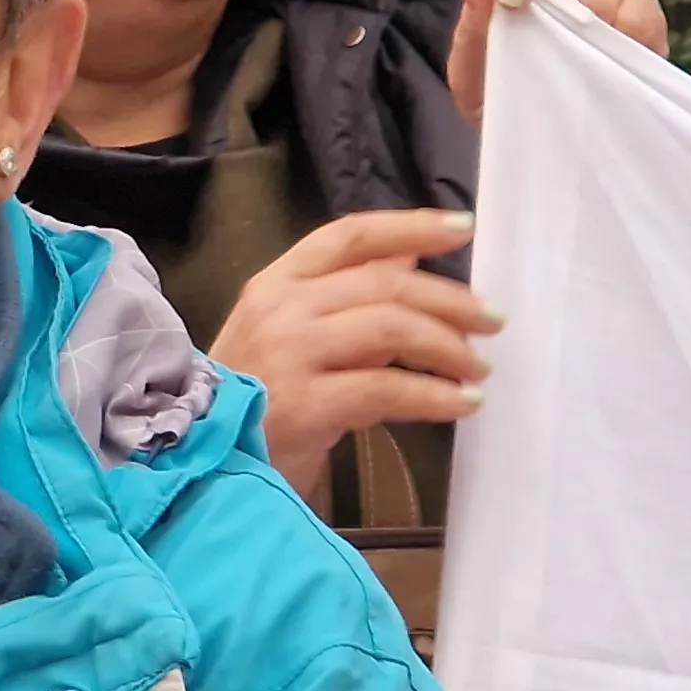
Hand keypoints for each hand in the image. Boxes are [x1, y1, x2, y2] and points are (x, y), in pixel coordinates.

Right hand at [212, 209, 501, 507]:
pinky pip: (387, 387)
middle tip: (491, 322)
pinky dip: (435, 395)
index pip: (349, 237)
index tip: (462, 230)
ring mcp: (289, 353)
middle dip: (450, 300)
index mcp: (275, 284)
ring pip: (391, 326)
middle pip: (384, 282)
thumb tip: (410, 258)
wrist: (198, 464)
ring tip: (478, 369)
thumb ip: (349, 301)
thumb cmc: (250, 402)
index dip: (409, 226)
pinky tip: (460, 405)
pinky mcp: (305, 404)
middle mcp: (280, 308)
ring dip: (448, 345)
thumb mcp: (292, 339)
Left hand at [448, 0, 669, 122]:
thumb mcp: (471, 71)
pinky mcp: (633, 12)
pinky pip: (645, 15)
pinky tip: (628, 64)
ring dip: (606, 28)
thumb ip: (471, 28)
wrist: (522, 122)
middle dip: (570, 7)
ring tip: (595, 68)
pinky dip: (641, 40)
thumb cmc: (492, 88)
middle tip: (564, 53)